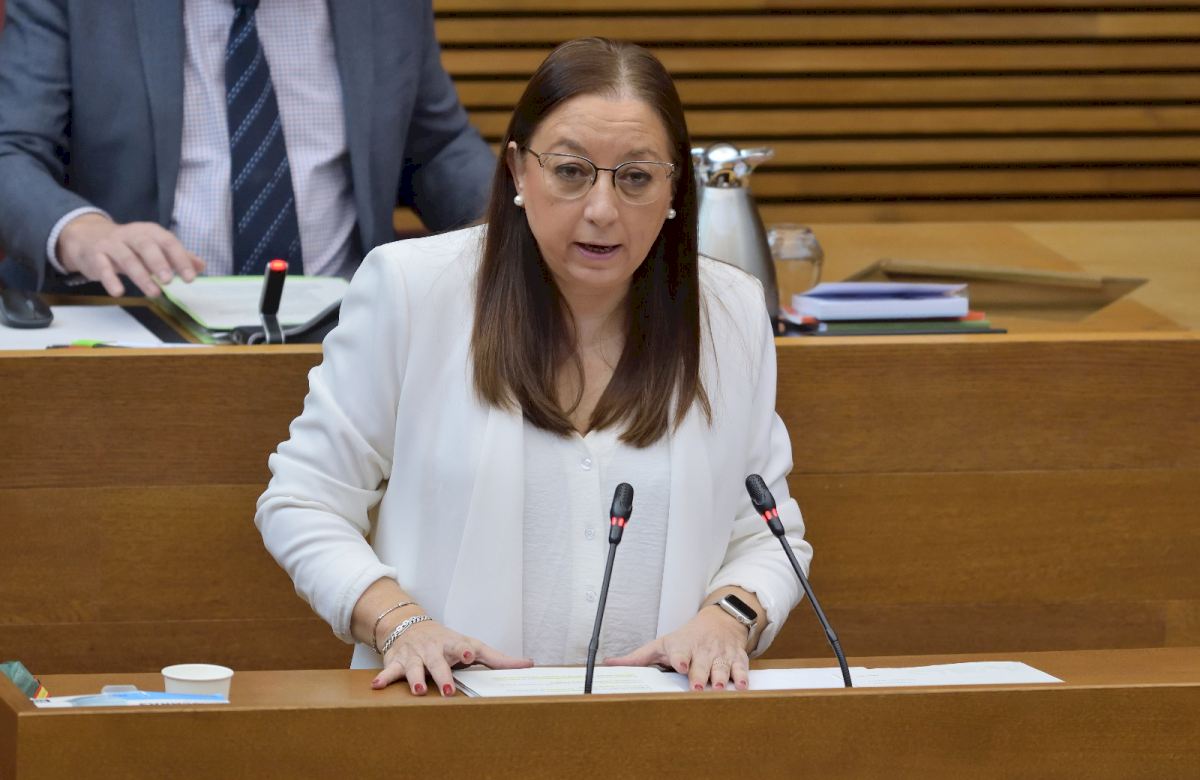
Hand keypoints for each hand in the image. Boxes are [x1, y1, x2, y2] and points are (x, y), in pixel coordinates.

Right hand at [57, 213, 204, 296]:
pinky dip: (110, 279)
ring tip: (154, 293)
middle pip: (146, 245)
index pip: (168, 242)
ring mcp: (112, 244)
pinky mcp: (95, 255)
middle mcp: (131, 235)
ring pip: (126, 258)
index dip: (180, 259)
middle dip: (159, 262)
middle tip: (169, 280)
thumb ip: (177, 256)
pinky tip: (118, 292)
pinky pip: (102, 267)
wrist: (87, 237)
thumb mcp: (153, 247)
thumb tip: (201, 266)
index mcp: (150, 232)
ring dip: (141, 276)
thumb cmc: (129, 245)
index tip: (190, 278)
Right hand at [372, 619, 531, 696]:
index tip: (470, 654)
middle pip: (438, 662)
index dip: (466, 651)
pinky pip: (389, 671)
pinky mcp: (397, 662)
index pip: (461, 646)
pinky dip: (383, 677)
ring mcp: (414, 655)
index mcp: (453, 645)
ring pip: (414, 668)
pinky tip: (376, 686)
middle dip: (442, 675)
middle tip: (447, 689)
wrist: (410, 625)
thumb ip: (498, 659)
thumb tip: (529, 665)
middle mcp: (433, 649)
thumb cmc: (447, 641)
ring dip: (415, 678)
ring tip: (418, 691)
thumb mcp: (472, 645)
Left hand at [604, 606, 750, 690]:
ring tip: (718, 688)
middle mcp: (701, 650)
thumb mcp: (661, 644)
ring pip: (721, 667)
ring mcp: (720, 654)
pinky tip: (742, 686)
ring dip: (721, 678)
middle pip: (701, 664)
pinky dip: (742, 676)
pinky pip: (740, 667)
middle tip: (698, 687)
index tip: (679, 664)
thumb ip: (637, 658)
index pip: (680, 651)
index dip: (680, 658)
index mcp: (682, 647)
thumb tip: (608, 664)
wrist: (719, 621)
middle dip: (700, 675)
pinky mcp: (736, 658)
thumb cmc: (685, 638)